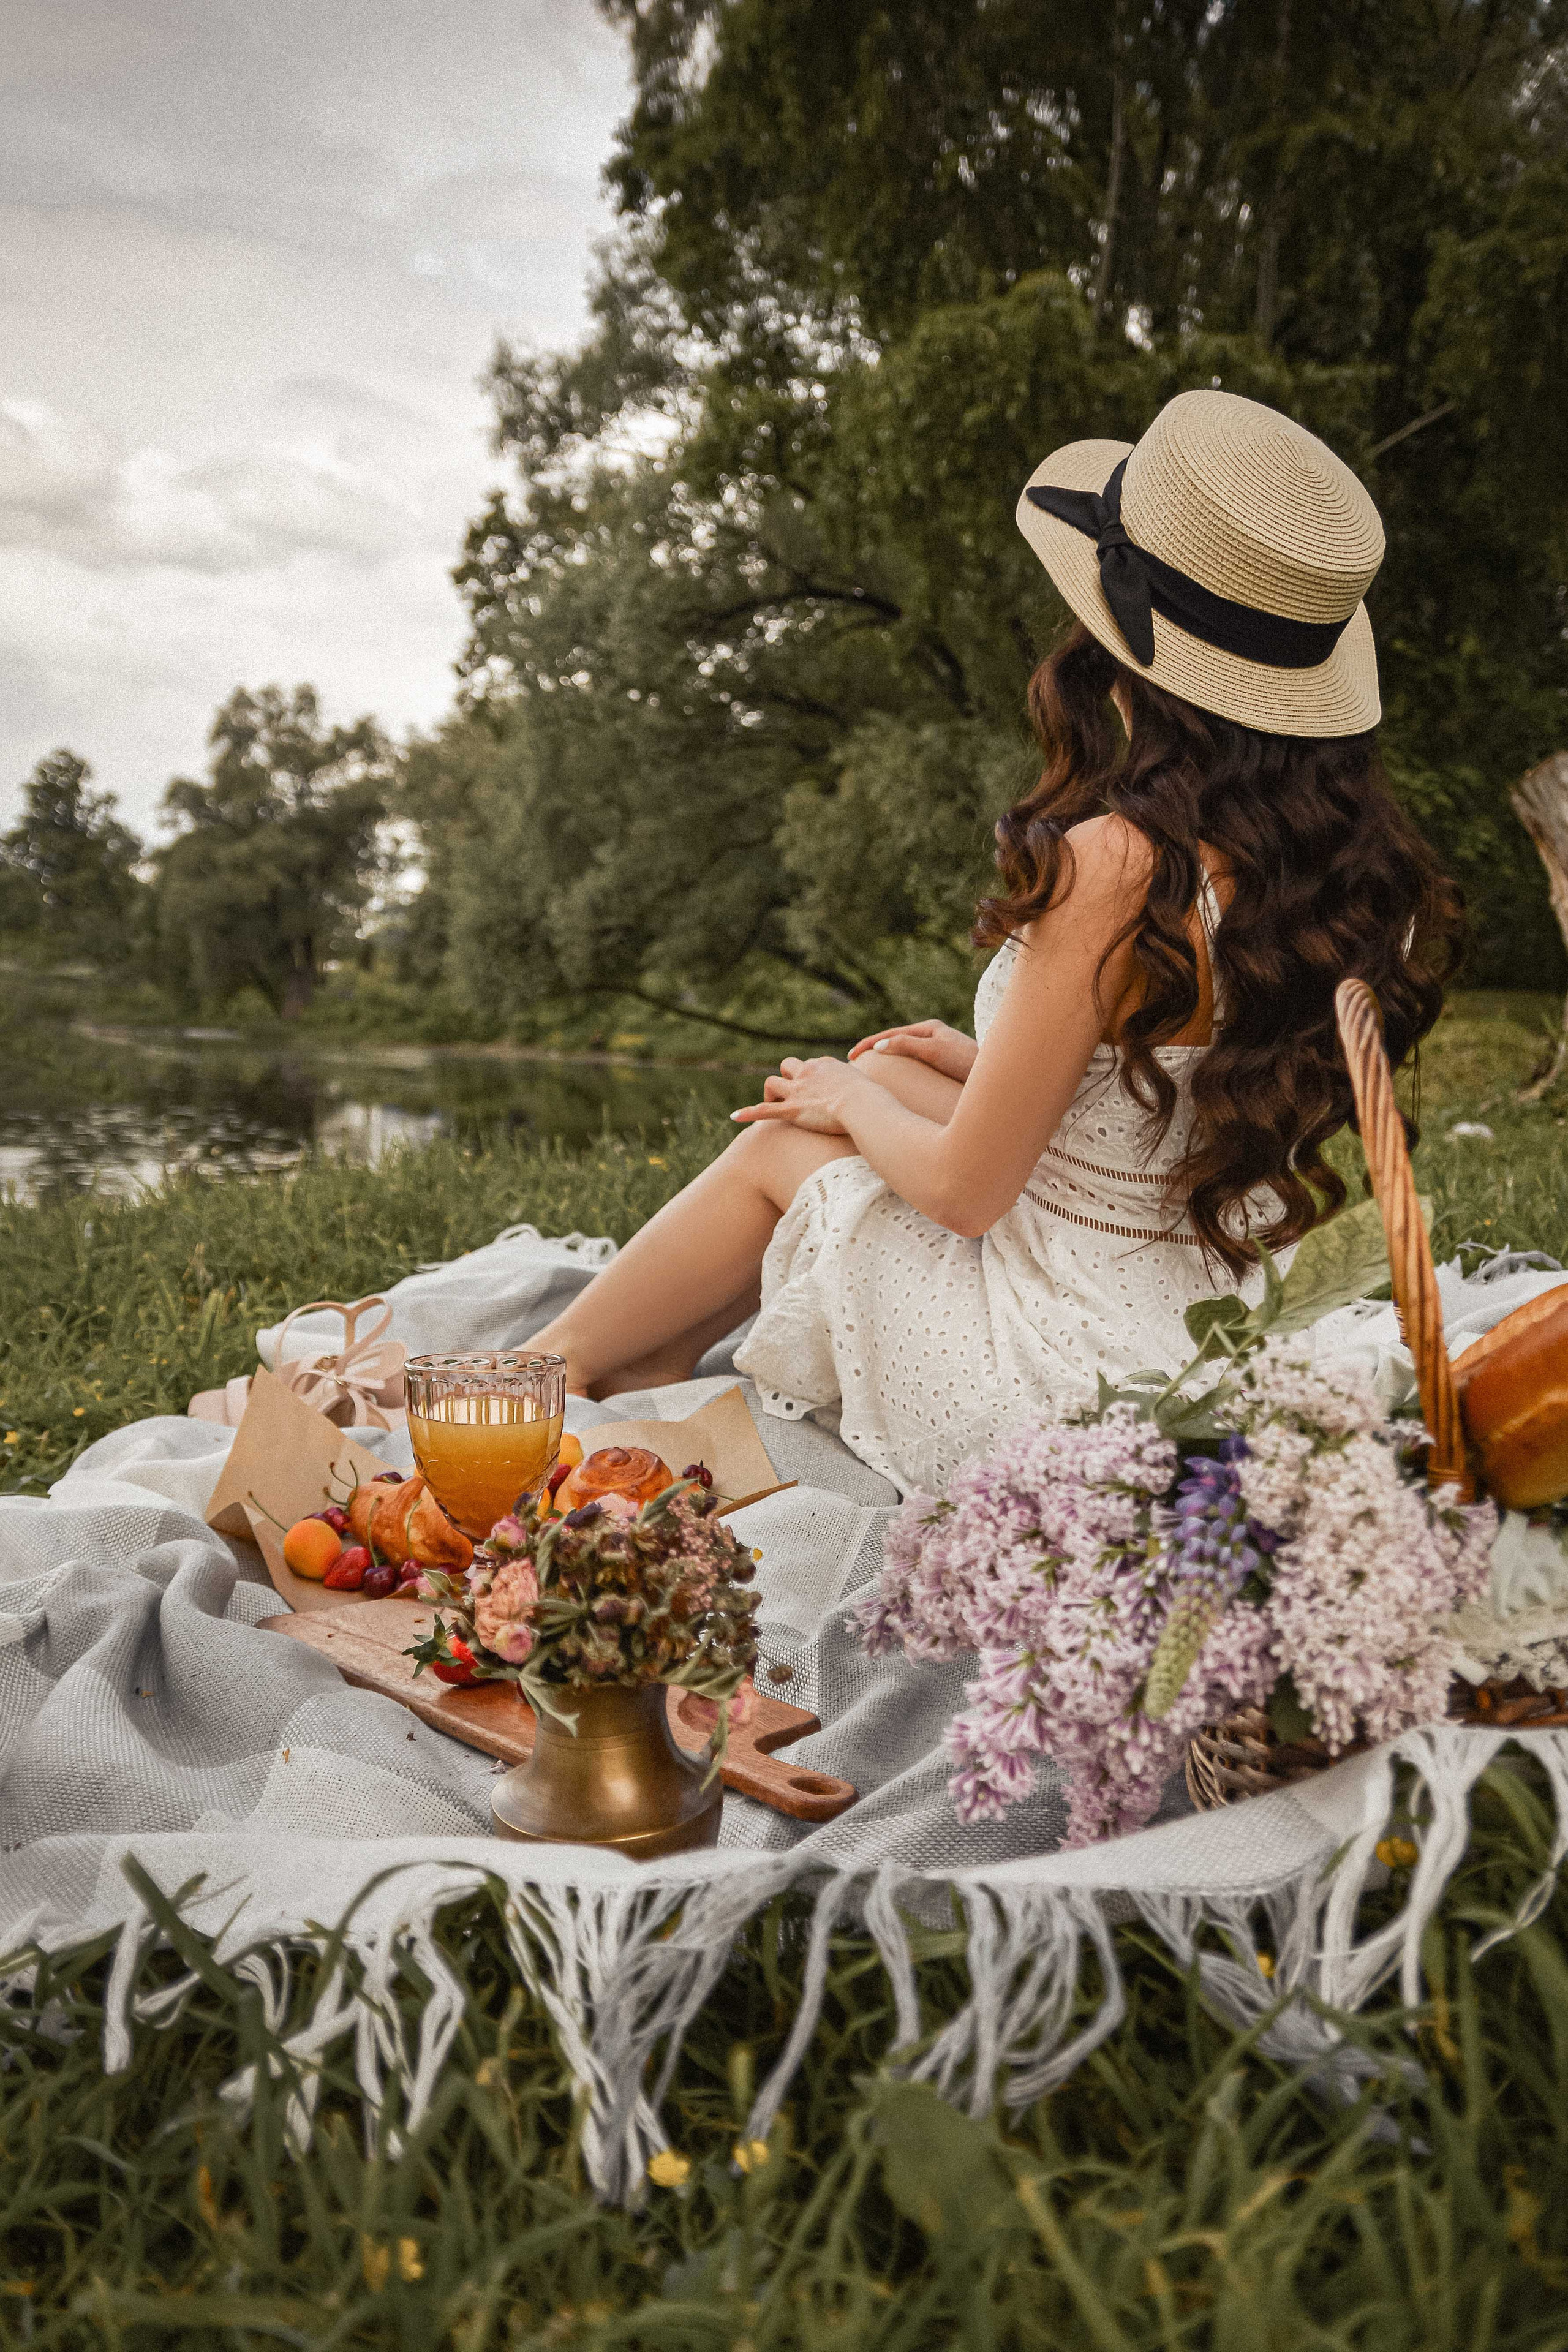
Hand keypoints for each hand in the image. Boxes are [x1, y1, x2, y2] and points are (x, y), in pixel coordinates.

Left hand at [730, 1055, 859, 1134]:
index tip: (820, 1089)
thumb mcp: (868, 1083)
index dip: (813, 1077)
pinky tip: (734, 1116)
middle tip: (793, 1093)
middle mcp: (808, 1073)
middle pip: (788, 1065)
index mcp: (826, 1065)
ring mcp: (798, 1091)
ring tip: (774, 1105)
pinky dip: (748, 1112)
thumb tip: (869, 1091)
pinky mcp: (792, 1110)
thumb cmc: (871, 1099)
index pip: (813, 1065)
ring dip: (771, 1093)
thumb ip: (862, 1083)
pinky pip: (764, 1110)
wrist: (862, 1105)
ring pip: (772, 1082)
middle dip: (787, 1077)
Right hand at [847, 1019, 977, 1084]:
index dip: (869, 1044)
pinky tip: (896, 1082)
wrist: (997, 1077)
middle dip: (874, 1050)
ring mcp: (940, 1050)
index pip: (891, 1034)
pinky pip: (915, 1065)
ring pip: (905, 1054)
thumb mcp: (935, 1051)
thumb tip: (879, 1046)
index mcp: (930, 1028)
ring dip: (886, 1060)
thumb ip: (908, 1045)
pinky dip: (901, 1070)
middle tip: (853, 1064)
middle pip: (896, 1042)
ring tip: (869, 1072)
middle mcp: (934, 1036)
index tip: (851, 1056)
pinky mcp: (945, 1065)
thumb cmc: (968, 1063)